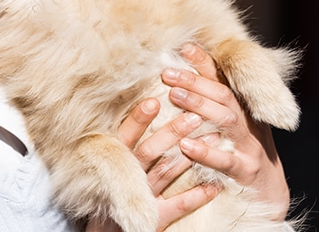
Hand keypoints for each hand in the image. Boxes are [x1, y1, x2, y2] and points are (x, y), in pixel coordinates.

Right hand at [85, 96, 221, 231]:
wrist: (105, 229)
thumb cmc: (105, 187)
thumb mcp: (102, 161)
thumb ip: (119, 139)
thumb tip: (138, 105)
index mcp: (114, 161)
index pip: (126, 136)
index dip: (138, 120)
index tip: (153, 101)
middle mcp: (128, 177)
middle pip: (150, 151)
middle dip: (172, 133)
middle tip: (194, 116)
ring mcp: (143, 197)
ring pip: (167, 172)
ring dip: (190, 155)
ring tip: (213, 136)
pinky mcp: (155, 216)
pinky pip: (179, 205)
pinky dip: (198, 196)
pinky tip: (215, 185)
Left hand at [86, 43, 289, 231]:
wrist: (272, 194)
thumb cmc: (242, 154)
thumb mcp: (232, 126)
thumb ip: (213, 104)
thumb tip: (179, 79)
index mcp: (243, 108)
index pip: (223, 79)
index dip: (204, 62)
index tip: (183, 46)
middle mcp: (248, 123)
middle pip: (223, 95)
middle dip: (195, 81)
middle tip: (167, 73)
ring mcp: (249, 147)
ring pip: (226, 120)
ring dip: (199, 106)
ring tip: (174, 96)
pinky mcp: (245, 172)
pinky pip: (225, 161)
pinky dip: (205, 152)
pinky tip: (185, 145)